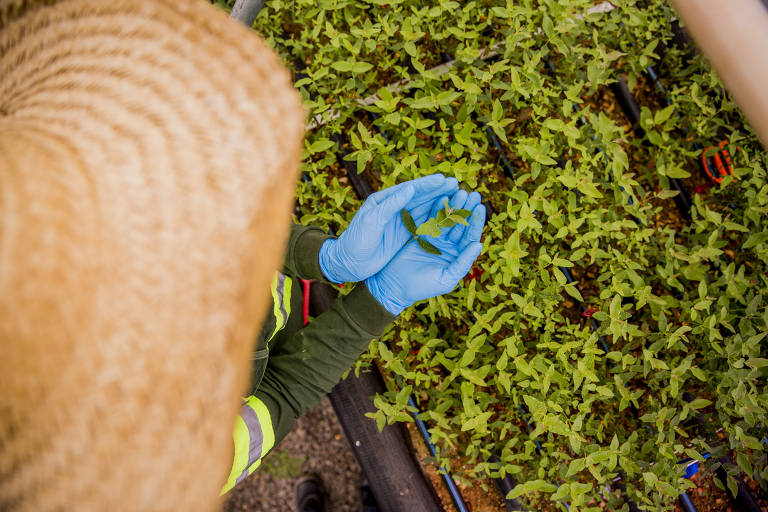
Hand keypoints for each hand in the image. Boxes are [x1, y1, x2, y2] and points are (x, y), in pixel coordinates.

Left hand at [318, 174, 458, 282]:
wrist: (348, 263)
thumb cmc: (355, 241)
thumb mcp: (372, 222)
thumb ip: (391, 205)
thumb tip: (410, 188)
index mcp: (383, 200)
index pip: (408, 190)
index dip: (426, 185)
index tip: (443, 180)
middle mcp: (393, 208)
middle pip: (419, 197)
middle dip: (437, 191)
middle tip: (456, 184)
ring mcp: (399, 222)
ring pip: (423, 210)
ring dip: (439, 203)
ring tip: (456, 197)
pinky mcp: (403, 235)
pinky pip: (422, 225)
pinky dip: (435, 220)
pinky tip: (448, 217)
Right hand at [365, 190, 485, 314]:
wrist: (394, 286)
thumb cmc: (422, 287)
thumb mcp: (446, 278)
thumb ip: (463, 262)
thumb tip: (478, 245)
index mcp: (458, 257)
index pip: (470, 237)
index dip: (475, 222)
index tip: (479, 207)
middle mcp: (449, 247)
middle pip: (461, 225)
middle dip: (466, 209)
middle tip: (472, 193)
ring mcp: (436, 239)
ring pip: (447, 219)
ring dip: (453, 206)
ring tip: (459, 191)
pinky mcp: (422, 234)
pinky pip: (432, 219)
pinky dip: (437, 208)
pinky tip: (442, 196)